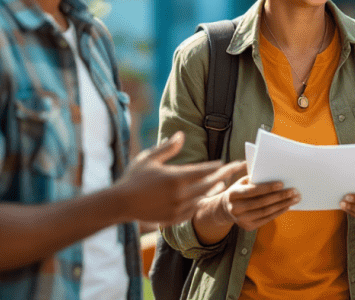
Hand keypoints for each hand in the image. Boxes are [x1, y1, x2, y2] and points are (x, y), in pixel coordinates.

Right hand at [113, 131, 245, 225]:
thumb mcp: (149, 158)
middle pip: (207, 184)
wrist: (120, 203)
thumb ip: (168, 148)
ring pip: (202, 198)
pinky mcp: (173, 219)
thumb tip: (181, 135)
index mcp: (175, 177)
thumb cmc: (133, 178)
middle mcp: (179, 194)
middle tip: (234, 170)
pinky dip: (200, 203)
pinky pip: (192, 210)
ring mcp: (177, 208)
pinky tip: (204, 197)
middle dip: (222, 176)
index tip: (224, 162)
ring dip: (213, 190)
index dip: (216, 167)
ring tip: (221, 184)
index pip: (203, 171)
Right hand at [216, 176, 299, 231]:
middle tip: (293, 191)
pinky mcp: (248, 227)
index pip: (252, 191)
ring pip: (266, 212)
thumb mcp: (242, 182)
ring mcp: (241, 220)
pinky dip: (278, 212)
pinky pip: (266, 219)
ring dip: (282, 205)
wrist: (226, 208)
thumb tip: (274, 175)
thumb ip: (255, 179)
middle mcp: (235, 208)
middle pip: (261, 202)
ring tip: (294, 199)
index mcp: (233, 194)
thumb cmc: (239, 190)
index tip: (282, 183)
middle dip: (279, 196)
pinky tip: (287, 206)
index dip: (267, 188)